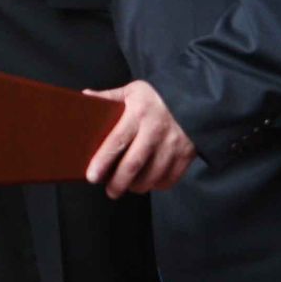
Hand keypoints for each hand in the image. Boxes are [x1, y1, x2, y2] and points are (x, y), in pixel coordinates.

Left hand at [84, 80, 196, 198]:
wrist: (196, 99)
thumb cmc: (158, 96)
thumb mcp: (133, 91)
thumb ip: (109, 97)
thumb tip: (84, 97)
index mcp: (138, 113)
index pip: (117, 141)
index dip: (103, 161)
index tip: (92, 177)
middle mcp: (156, 130)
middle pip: (133, 165)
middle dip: (118, 183)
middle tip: (110, 191)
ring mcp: (173, 144)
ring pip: (152, 176)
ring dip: (137, 186)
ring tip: (127, 186)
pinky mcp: (187, 155)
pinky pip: (169, 179)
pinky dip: (156, 185)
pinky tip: (148, 181)